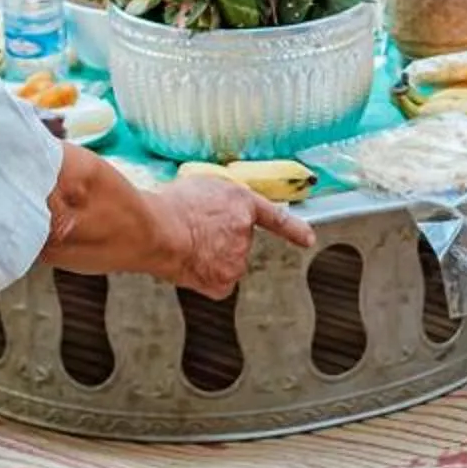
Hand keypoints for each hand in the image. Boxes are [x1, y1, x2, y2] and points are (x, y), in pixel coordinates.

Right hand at [148, 176, 315, 296]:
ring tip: (183, 244)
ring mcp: (236, 258)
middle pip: (236, 242)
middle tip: (191, 233)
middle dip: (217, 240)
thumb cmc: (169, 206)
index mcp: (240, 203)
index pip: (274, 217)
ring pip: (224, 262)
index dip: (293, 229)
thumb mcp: (199, 185)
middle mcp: (245, 232)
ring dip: (207, 257)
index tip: (308, 238)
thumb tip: (214, 209)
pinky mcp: (224, 281)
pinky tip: (188, 263)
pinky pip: (216, 282)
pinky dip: (203, 277)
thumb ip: (217, 199)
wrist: (158, 229)